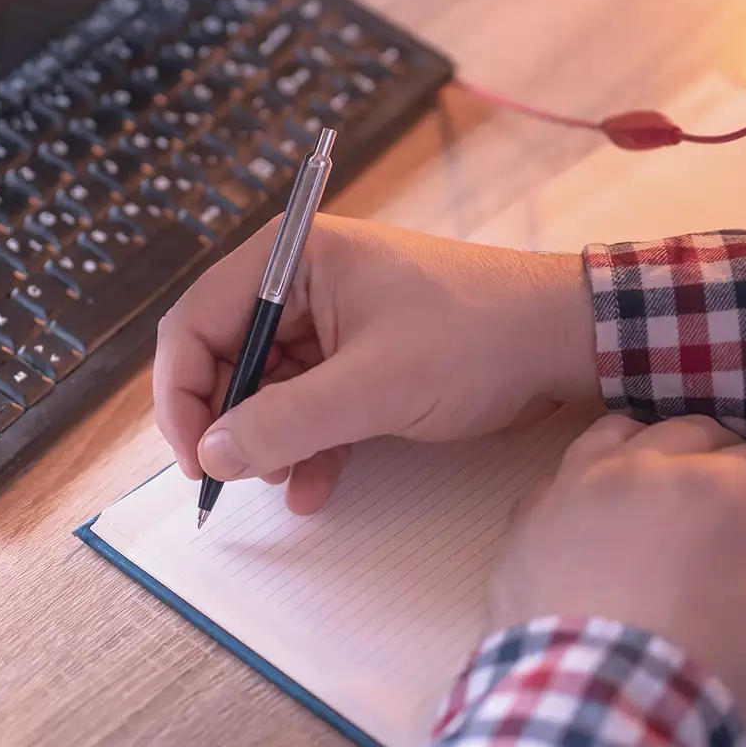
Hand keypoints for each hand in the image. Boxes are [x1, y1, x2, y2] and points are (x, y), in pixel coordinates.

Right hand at [153, 216, 597, 513]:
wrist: (564, 341)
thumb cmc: (478, 338)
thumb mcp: (375, 387)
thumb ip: (287, 422)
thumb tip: (215, 454)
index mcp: (294, 259)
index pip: (198, 322)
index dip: (182, 394)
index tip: (196, 459)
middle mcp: (302, 282)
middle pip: (225, 357)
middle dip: (228, 423)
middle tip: (236, 479)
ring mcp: (331, 320)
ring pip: (265, 388)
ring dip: (267, 441)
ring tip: (286, 482)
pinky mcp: (358, 356)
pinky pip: (306, 404)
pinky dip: (304, 445)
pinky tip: (312, 487)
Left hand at [489, 413, 745, 727]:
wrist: (575, 734)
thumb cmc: (690, 696)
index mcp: (709, 494)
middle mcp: (635, 472)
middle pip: (695, 435)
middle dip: (733, 460)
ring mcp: (570, 491)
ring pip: (622, 436)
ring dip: (659, 450)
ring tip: (676, 484)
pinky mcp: (522, 524)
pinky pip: (563, 474)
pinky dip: (594, 478)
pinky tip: (606, 512)